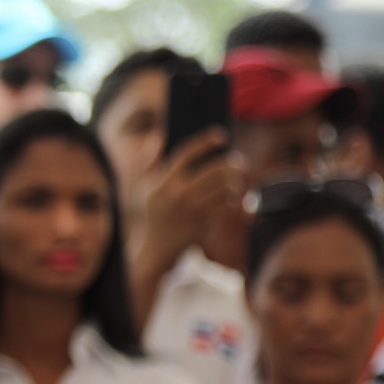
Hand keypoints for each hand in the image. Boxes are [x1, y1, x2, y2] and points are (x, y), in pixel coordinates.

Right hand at [139, 130, 245, 264]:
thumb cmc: (153, 214)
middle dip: (232, 163)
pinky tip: (232, 196)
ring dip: (236, 181)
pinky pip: (228, 203)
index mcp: (164, 182)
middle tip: (239, 161)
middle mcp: (180, 193)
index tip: (220, 135)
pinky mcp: (205, 221)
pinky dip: (234, 197)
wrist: (157, 249)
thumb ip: (149, 162)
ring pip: (226, 186)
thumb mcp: (144, 188)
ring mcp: (194, 208)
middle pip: (216, 169)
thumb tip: (159, 138)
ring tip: (236, 180)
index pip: (188, 152)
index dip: (206, 140)